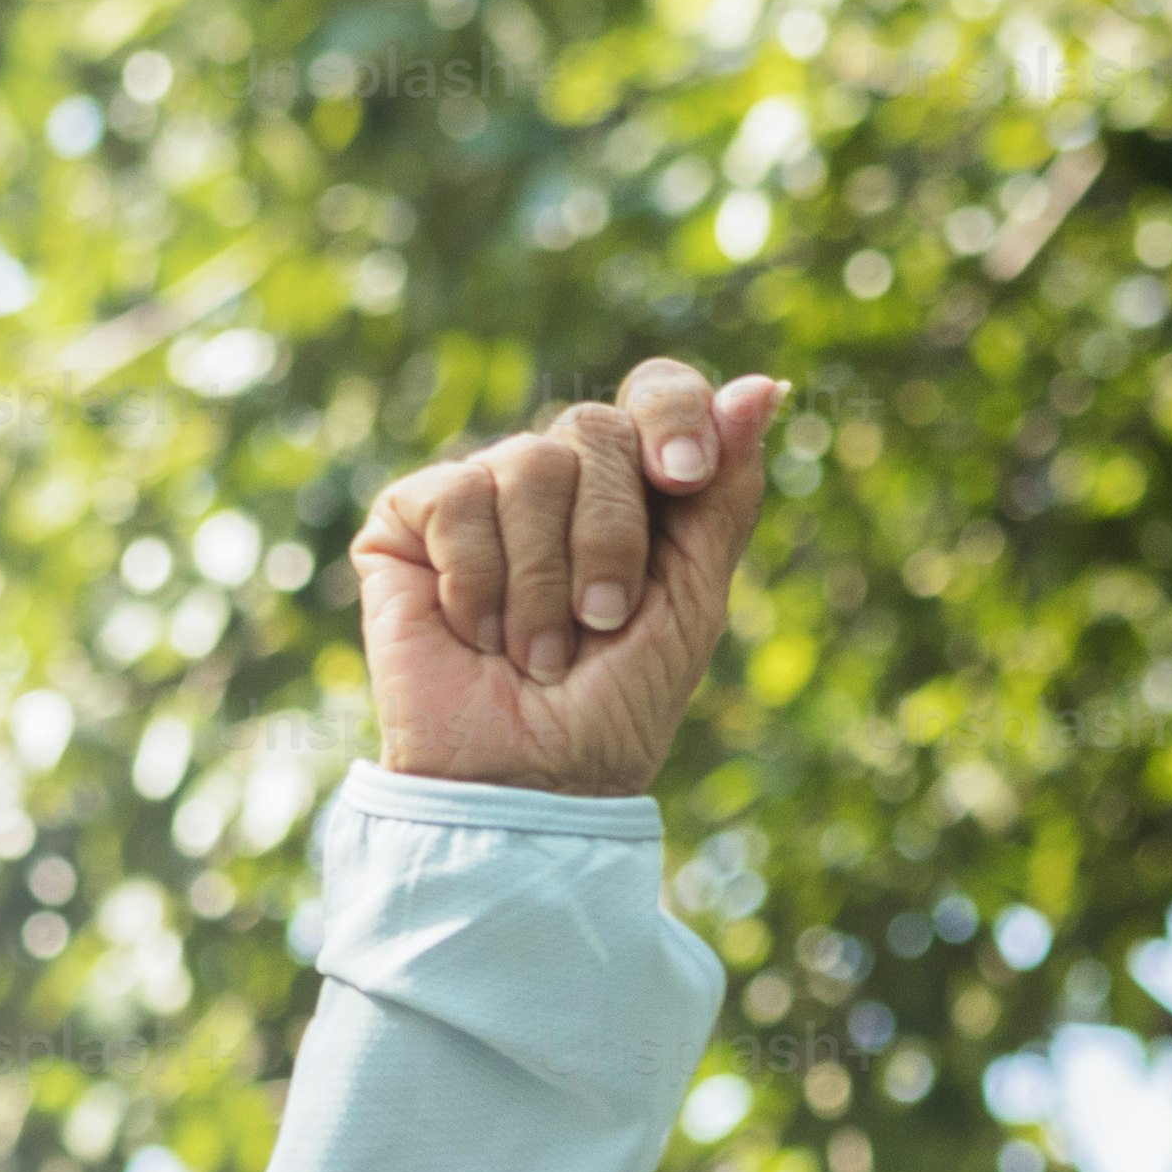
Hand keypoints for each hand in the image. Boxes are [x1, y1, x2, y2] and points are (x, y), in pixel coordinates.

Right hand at [354, 361, 785, 797]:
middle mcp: (556, 478)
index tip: (684, 477)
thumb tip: (762, 387)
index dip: (673, 415)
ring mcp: (481, 492)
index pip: (656, 391)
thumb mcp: (692, 602)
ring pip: (526, 462)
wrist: (527, 783)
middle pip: (594, 428)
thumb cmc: (614, 709)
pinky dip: (479, 581)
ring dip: (544, 579)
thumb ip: (724, 498)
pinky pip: (456, 496)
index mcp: (631, 489)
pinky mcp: (409, 519)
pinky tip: (477, 634)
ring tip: (536, 652)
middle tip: (600, 622)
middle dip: (610, 537)